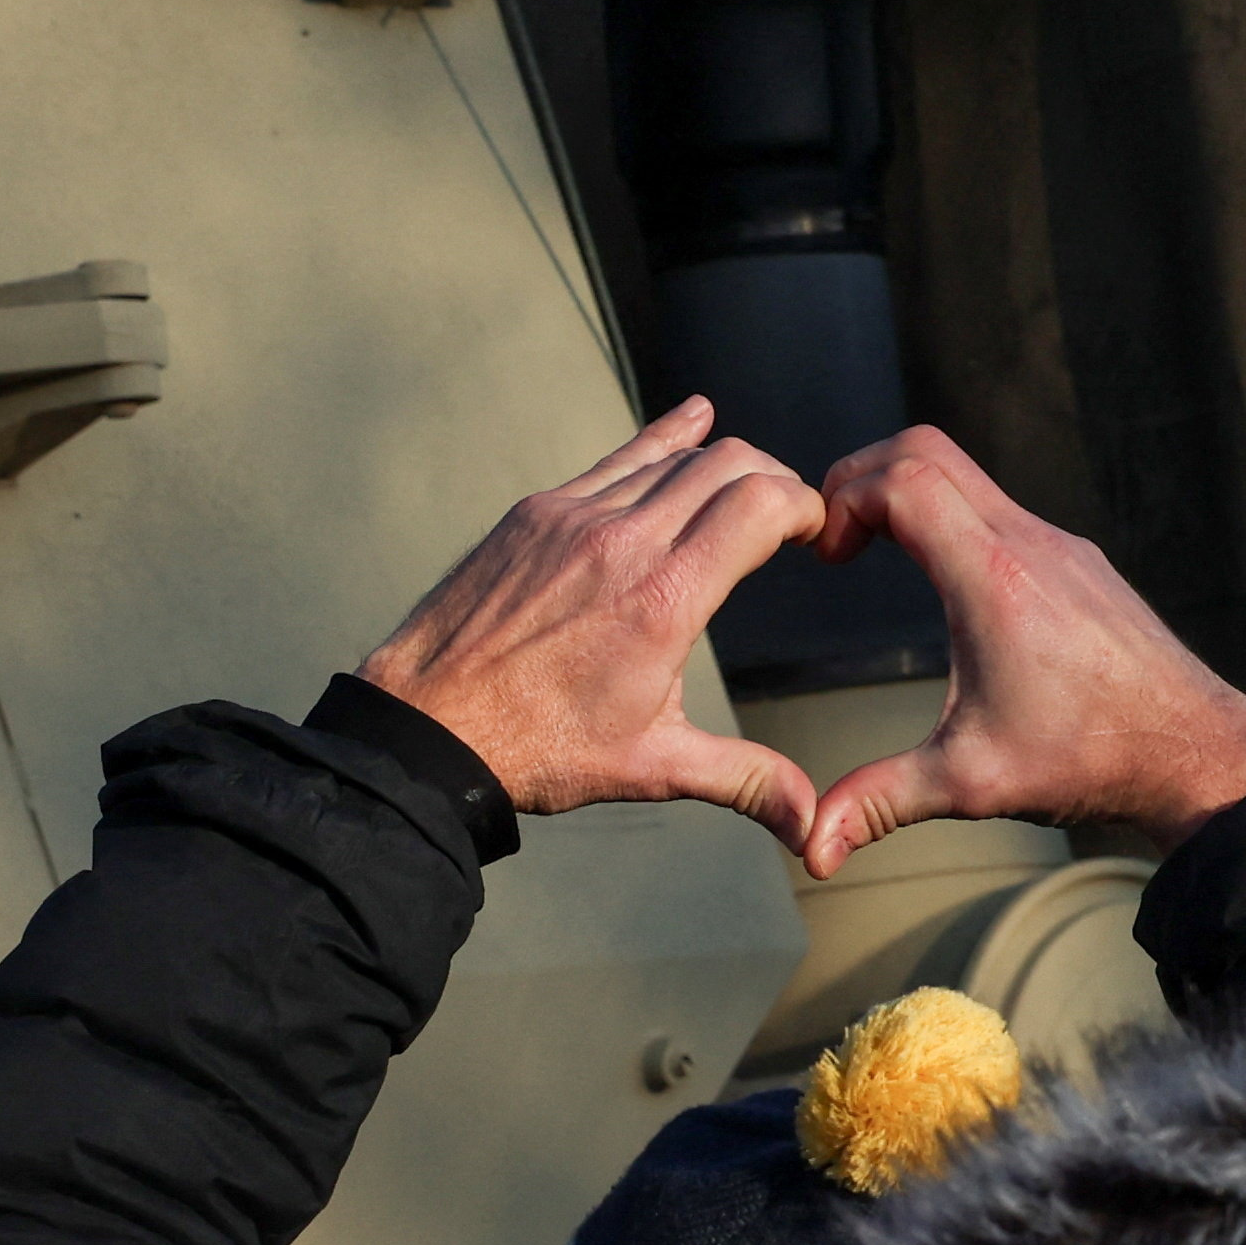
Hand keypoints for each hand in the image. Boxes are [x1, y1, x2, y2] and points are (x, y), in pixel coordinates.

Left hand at [358, 396, 823, 839]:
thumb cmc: (538, 748)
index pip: (762, 505)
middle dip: (775, 479)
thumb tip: (812, 824)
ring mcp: (574, 517)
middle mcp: (624, 542)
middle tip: (789, 515)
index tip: (817, 531)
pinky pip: (615, 460)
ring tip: (748, 483)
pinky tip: (692, 421)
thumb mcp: (653, 766)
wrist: (428, 723)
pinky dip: (663, 442)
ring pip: (672, 455)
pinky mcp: (536, 512)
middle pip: (729, 465)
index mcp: (665, 598)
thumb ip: (745, 780)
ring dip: (722, 463)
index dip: (805, 505)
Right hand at [802, 426, 1245, 877]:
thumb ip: (880, 802)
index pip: (901, 479)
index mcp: (991, 577)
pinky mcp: (1081, 562)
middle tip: (836, 536)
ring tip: (878, 553)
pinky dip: (953, 517)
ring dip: (909, 494)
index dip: (842, 498)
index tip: (826, 555)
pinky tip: (946, 583)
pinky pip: (1001, 507)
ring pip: (967, 472)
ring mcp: (1060, 545)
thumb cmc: (1088, 761)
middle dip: (861, 477)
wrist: (1197, 753)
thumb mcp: (969, 782)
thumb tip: (814, 850)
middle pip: (926, 448)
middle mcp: (1027, 542)